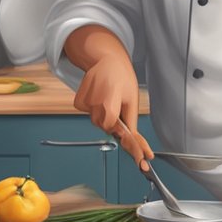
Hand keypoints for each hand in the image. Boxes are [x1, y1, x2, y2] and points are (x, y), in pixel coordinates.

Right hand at [72, 54, 152, 169]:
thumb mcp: (132, 98)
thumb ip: (130, 121)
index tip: (142, 161)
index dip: (132, 148)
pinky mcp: (78, 103)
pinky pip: (89, 114)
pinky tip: (100, 97)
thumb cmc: (121, 77)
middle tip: (120, 107)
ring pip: (98, 122)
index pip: (119, 131)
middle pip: (107, 128)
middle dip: (115, 123)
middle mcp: (95, 104)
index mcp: (110, 102)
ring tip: (110, 98)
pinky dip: (96, 110)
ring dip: (106, 116)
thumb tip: (133, 141)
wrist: (106, 60)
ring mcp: (85, 104)